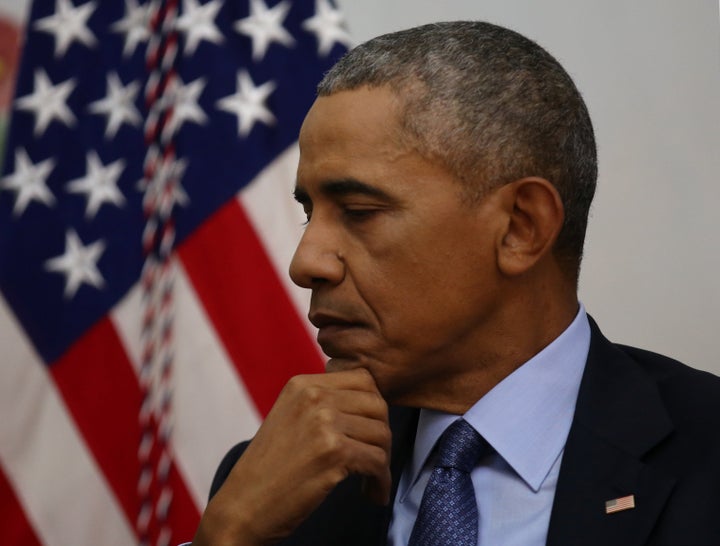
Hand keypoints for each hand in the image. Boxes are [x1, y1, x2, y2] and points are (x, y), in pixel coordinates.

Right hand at [191, 368, 391, 545]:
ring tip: (372, 480)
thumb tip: (374, 403)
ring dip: (383, 462)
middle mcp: (314, 396)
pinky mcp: (333, 452)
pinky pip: (378, 461)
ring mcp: (324, 422)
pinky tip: (371, 493)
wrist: (242, 507)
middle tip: (374, 460)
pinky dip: (380, 481)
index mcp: (303, 384)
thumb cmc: (270, 469)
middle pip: (378, 405)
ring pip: (382, 434)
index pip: (363, 379)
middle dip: (382, 435)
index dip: (374, 408)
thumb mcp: (291, 418)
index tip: (369, 432)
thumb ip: (324, 404)